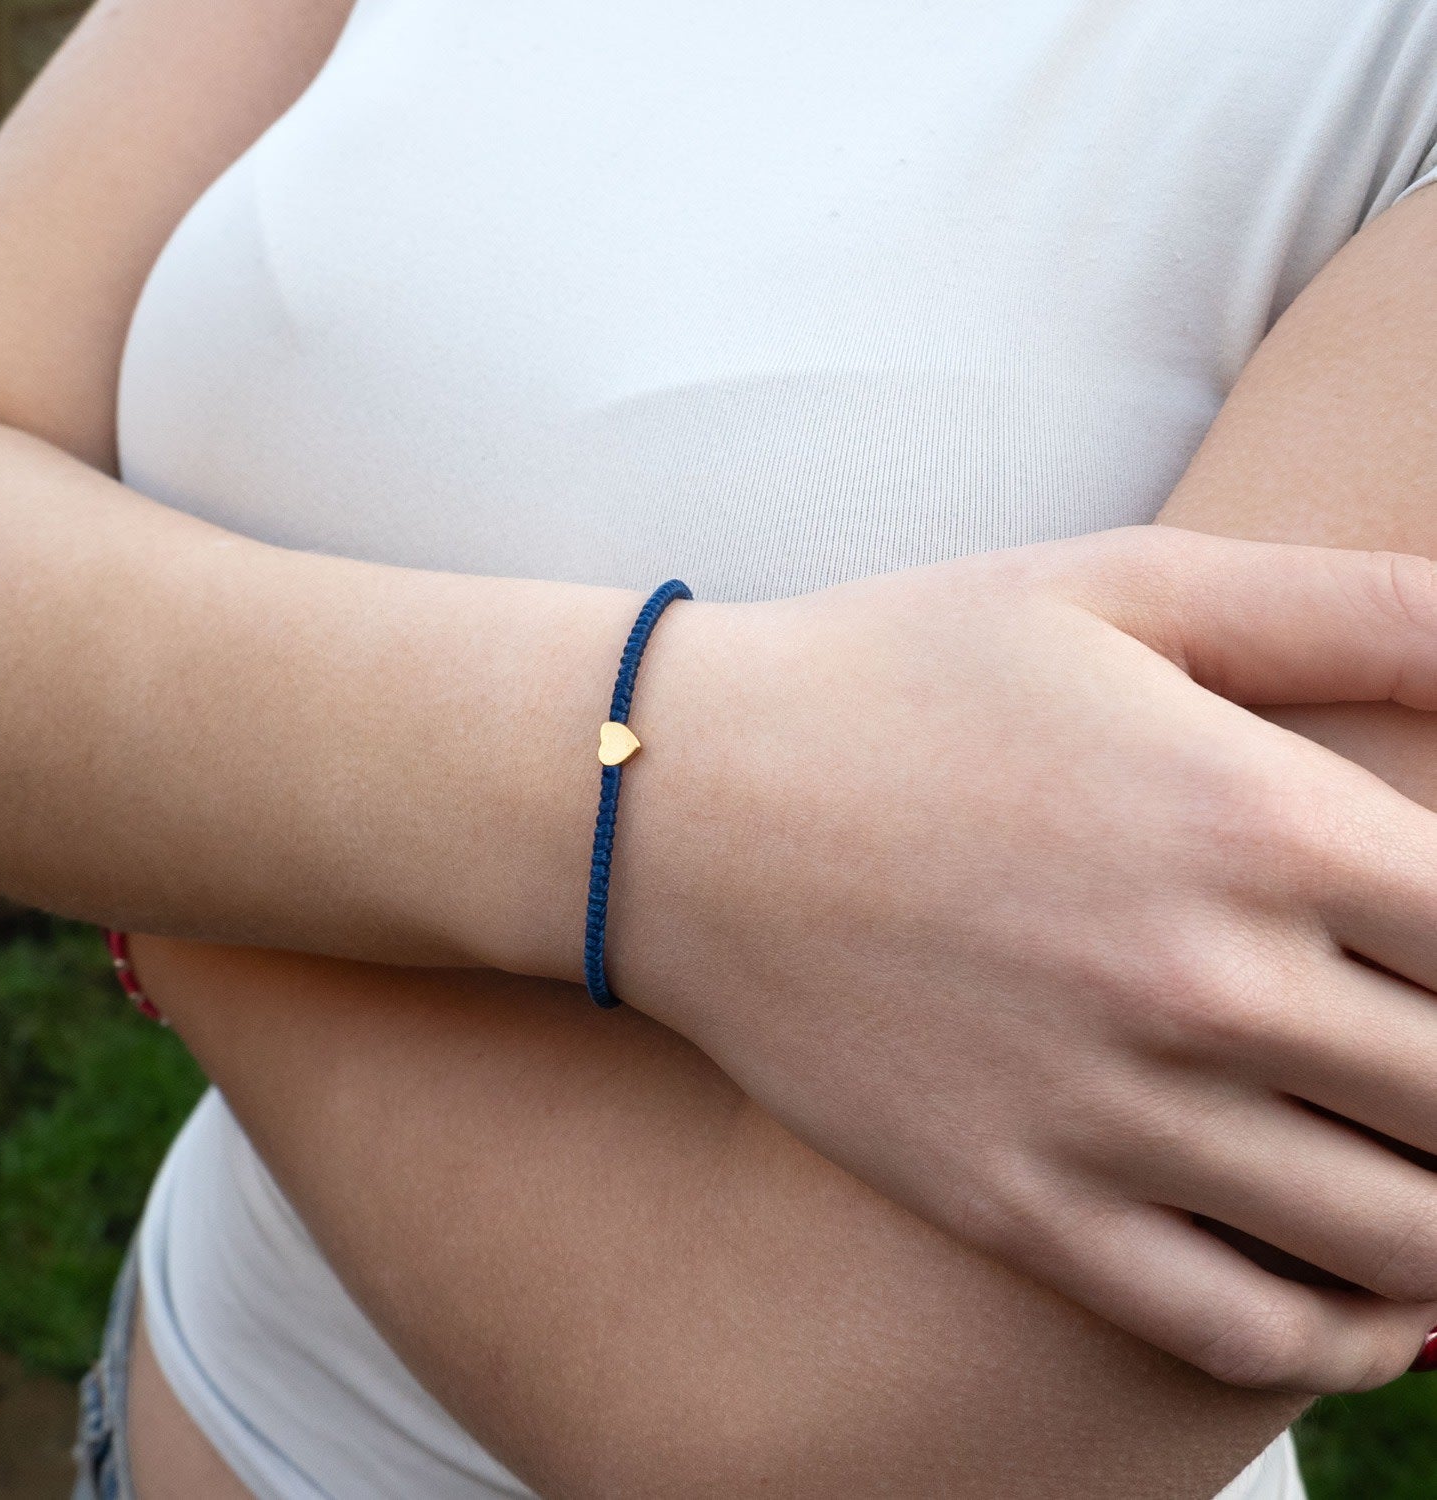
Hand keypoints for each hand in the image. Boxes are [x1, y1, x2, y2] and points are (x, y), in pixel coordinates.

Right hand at [607, 525, 1436, 1393]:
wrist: (682, 804)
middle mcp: (1197, 984)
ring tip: (1429, 1165)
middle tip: (1435, 1050)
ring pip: (1400, 1239)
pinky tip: (1369, 1296)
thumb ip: (1353, 603)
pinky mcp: (1013, 1201)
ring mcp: (1102, 1114)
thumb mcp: (1119, 585)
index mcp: (1251, 818)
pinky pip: (1240, 1328)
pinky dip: (1347, 1338)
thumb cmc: (898, 677)